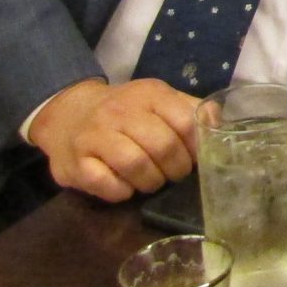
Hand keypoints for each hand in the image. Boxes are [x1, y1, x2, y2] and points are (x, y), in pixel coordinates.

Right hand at [27, 78, 200, 201]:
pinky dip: (123, 192)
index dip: (196, 148)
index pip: (185, 122)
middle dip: (175, 170)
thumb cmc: (124, 112)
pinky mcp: (76, 163)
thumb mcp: (157, 100)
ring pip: (136, 165)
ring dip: (151, 182)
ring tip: (150, 181)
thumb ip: (189, 110)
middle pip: (163, 147)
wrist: (67, 114)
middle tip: (172, 175)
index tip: (195, 160)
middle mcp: (120, 111)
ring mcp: (95, 136)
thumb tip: (219, 125)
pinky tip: (124, 186)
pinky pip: (108, 185)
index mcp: (149, 94)